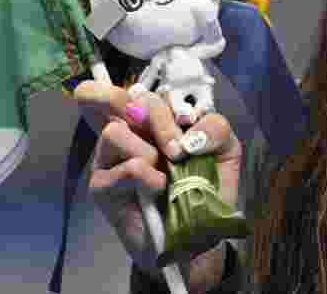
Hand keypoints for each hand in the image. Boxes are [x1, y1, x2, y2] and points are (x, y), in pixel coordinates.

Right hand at [74, 81, 242, 276]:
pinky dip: (150, 177)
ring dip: (152, 151)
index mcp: (150, 119)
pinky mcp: (102, 188)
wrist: (198, 236)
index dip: (125, 90)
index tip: (165, 112)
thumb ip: (215, 126)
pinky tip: (158, 190)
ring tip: (167, 174)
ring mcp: (107, 159)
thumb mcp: (224, 148)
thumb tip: (190, 134)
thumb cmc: (206, 186)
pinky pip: (127, 167)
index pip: (120, 88)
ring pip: (116, 131)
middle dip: (161, 121)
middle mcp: (125, 133)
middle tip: (179, 150)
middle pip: (125, 100)